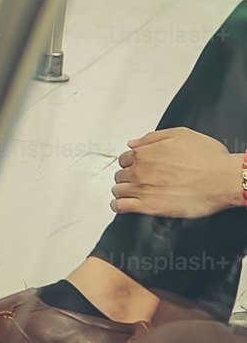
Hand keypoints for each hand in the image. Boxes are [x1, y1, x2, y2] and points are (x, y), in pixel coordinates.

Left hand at [113, 128, 244, 218]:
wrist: (224, 180)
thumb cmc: (209, 158)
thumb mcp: (181, 135)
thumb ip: (152, 137)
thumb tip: (134, 143)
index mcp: (145, 153)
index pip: (125, 158)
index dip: (132, 163)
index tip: (137, 167)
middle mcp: (140, 170)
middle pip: (121, 175)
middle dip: (128, 177)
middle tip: (139, 181)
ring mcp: (143, 189)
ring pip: (118, 190)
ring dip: (123, 191)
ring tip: (131, 193)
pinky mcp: (149, 206)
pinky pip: (121, 207)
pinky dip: (119, 206)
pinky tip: (123, 205)